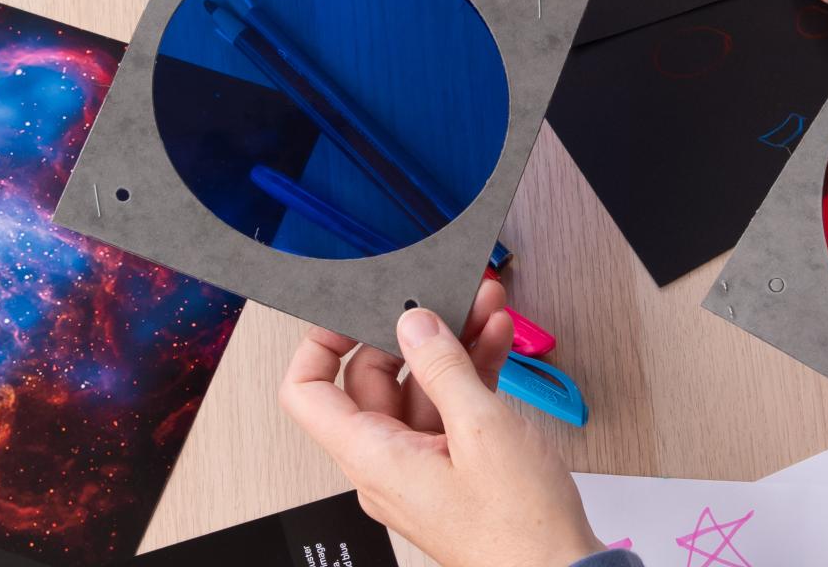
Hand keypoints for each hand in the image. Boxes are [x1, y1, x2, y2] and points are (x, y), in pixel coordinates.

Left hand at [279, 280, 602, 566]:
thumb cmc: (519, 529)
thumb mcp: (481, 429)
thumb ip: (443, 368)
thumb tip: (415, 325)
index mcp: (372, 458)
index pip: (307, 392)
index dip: (321, 343)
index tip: (352, 309)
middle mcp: (386, 464)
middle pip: (371, 380)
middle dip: (410, 332)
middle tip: (442, 298)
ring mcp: (420, 466)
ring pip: (418, 389)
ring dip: (450, 346)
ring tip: (481, 308)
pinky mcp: (453, 467)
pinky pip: (447, 409)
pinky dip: (469, 372)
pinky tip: (493, 340)